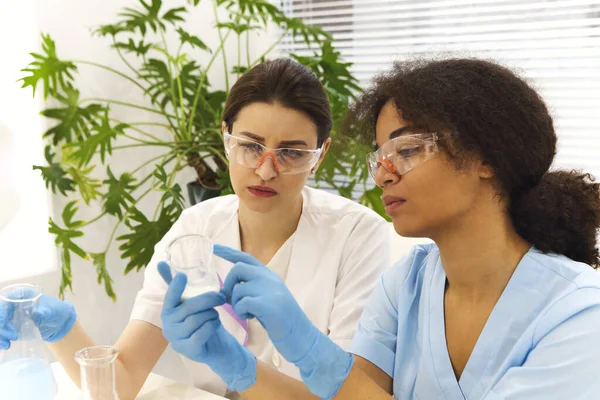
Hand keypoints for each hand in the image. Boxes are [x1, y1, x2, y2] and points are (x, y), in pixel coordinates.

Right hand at [0, 288, 75, 348]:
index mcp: (23, 295)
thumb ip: (44, 312)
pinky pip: (2, 332)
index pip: (6, 300)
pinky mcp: (11, 327)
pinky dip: (1, 339)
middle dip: (2, 327)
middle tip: (13, 336)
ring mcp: (11, 316)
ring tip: (7, 344)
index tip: (4, 323)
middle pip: (0, 314)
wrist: (59, 323)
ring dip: (1, 334)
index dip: (2, 311)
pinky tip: (5, 345)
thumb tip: (37, 313)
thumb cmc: (57, 311)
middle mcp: (14, 304)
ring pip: (0, 324)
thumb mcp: (52, 311)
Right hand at [158, 261, 256, 391]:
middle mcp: (168, 326)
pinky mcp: (188, 351)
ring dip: (211, 314)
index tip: (182, 276)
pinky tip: (215, 324)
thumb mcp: (191, 302)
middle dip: (208, 299)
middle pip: (189, 307)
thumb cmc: (202, 321)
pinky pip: (202, 333)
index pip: (170, 297)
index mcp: (167, 312)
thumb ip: (178, 286)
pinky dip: (212, 326)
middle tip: (221, 296)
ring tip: (214, 315)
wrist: (216, 347)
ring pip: (197, 320)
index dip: (176, 286)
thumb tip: (161, 262)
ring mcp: (176, 340)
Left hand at [214, 245, 353, 398]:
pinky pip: (242, 302)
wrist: (302, 336)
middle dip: (229, 283)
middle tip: (231, 300)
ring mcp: (271, 290)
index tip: (213, 246)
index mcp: (270, 276)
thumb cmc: (281, 321)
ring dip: (236, 303)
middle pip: (238, 269)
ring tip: (246, 313)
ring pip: (238, 288)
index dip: (228, 252)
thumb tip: (225, 290)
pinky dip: (241, 311)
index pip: (246, 257)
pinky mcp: (269, 305)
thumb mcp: (267, 298)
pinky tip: (250, 317)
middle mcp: (270, 278)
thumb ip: (251, 289)